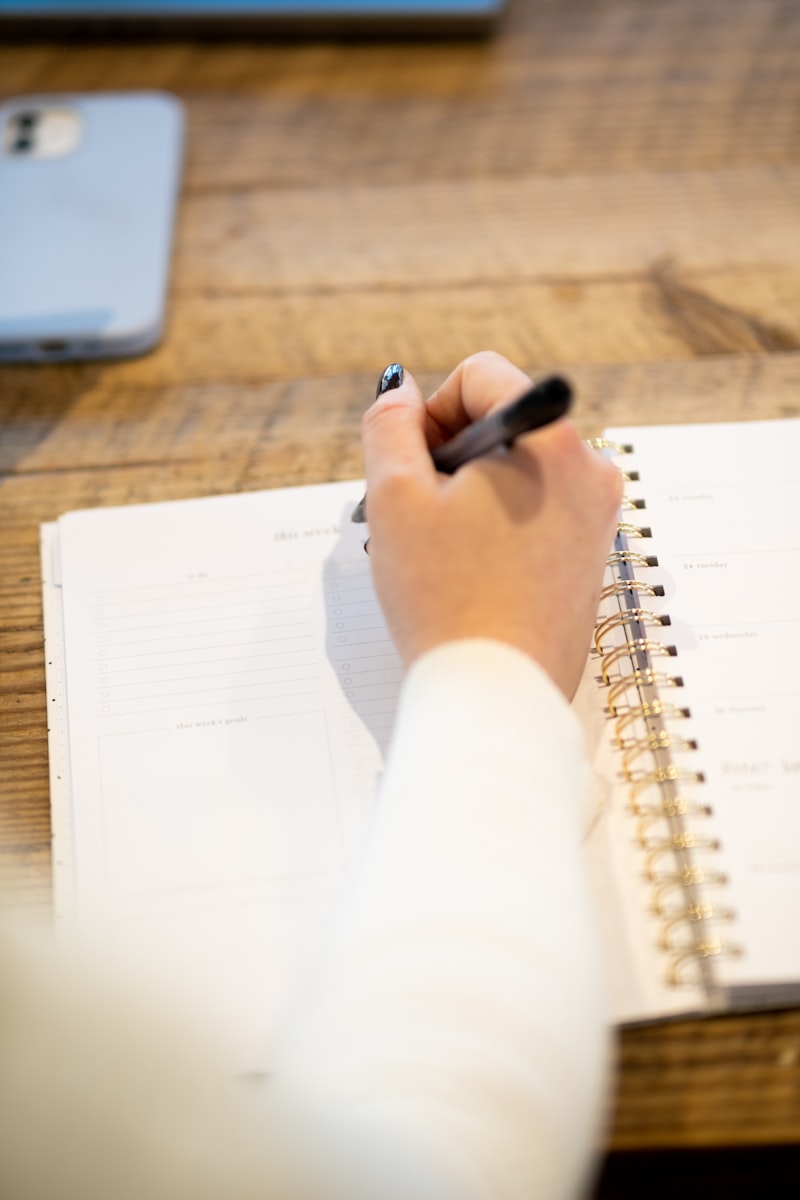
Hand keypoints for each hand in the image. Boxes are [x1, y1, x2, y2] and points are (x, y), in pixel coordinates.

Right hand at [360, 351, 622, 697]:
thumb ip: (389, 425)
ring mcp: (597, 515)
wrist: (496, 693)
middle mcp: (590, 469)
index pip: (481, 375)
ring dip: (470, 493)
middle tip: (418, 514)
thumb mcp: (393, 497)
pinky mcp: (591, 554)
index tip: (413, 468)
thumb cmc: (444, 598)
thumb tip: (400, 389)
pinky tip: (468, 571)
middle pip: (503, 422)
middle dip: (450, 456)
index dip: (432, 412)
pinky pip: (537, 510)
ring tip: (438, 549)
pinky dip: (497, 524)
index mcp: (550, 440)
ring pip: (517, 469)